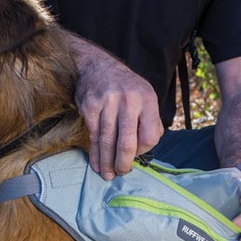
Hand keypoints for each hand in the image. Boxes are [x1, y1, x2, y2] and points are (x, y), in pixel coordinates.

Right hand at [74, 41, 162, 179]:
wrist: (96, 66)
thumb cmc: (125, 88)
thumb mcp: (145, 96)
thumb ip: (150, 121)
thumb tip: (145, 149)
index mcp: (147, 99)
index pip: (151, 136)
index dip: (144, 150)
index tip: (136, 155)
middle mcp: (129, 100)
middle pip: (127, 143)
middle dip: (123, 163)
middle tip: (121, 173)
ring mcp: (108, 103)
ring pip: (108, 142)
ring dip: (107, 162)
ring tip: (107, 174)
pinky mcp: (90, 107)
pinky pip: (93, 136)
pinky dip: (94, 152)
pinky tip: (96, 162)